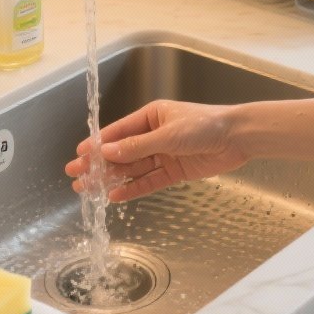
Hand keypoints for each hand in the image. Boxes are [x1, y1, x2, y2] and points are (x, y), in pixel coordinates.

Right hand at [65, 100, 246, 202]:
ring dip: (111, 178)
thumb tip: (106, 152)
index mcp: (151, 117)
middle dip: (98, 164)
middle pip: (121, 152)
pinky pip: (149, 181)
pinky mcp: (174, 171)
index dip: (97, 144)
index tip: (78, 155)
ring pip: (132, 168)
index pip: (117, 132)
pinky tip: (115, 196)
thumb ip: (137, 146)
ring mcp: (163, 154)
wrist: (238, 138)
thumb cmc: (205, 125)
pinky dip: (133, 188)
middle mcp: (154, 135)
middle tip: (76, 176)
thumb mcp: (168, 134)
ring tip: (89, 190)